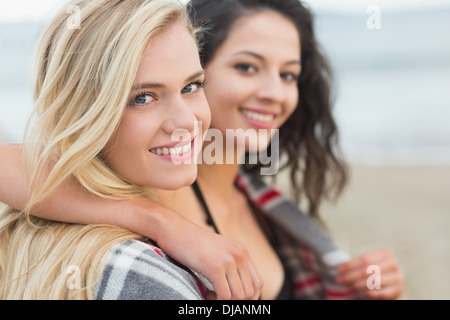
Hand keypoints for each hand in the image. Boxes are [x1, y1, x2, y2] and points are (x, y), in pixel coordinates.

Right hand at [128, 199, 262, 299]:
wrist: (173, 228)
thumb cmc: (191, 242)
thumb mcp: (217, 251)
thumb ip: (230, 265)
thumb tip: (237, 290)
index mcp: (242, 252)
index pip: (258, 284)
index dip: (249, 298)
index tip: (232, 300)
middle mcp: (239, 255)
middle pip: (250, 293)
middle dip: (235, 302)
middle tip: (218, 297)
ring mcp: (228, 260)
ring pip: (238, 296)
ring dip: (225, 301)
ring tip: (210, 294)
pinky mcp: (215, 267)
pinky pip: (225, 296)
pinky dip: (216, 300)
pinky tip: (205, 292)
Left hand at [336, 248, 403, 298]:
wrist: (392, 283)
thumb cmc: (376, 271)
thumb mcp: (368, 264)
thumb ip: (356, 264)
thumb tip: (340, 269)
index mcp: (385, 253)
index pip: (364, 259)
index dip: (350, 265)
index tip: (338, 270)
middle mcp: (393, 264)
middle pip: (368, 270)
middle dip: (351, 275)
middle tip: (339, 280)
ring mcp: (398, 277)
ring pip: (374, 281)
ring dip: (358, 285)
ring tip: (349, 286)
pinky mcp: (399, 290)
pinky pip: (384, 293)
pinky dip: (372, 293)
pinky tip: (363, 294)